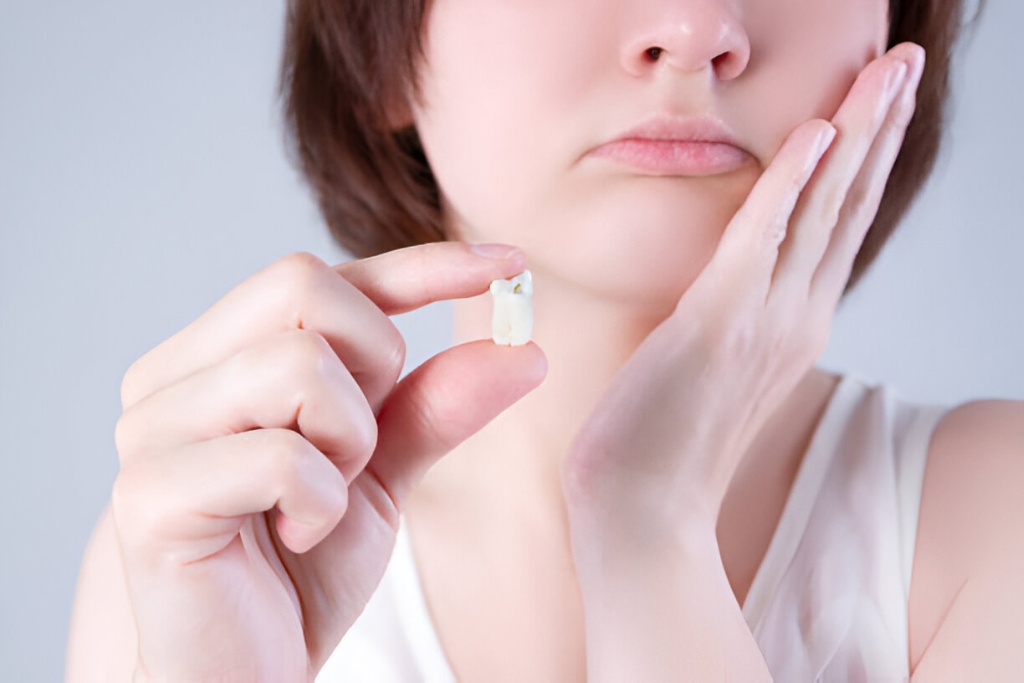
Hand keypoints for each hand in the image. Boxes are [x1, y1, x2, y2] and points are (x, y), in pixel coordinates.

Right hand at [110, 244, 545, 680]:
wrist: (238, 674)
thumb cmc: (296, 573)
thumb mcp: (381, 478)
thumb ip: (435, 409)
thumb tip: (524, 351)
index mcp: (220, 357)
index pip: (326, 277)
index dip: (420, 264)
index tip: (510, 265)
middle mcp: (174, 376)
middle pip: (305, 287)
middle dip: (371, 365)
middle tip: (354, 451)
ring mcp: (153, 431)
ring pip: (298, 366)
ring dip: (348, 444)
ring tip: (321, 504)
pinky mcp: (151, 495)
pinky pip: (282, 456)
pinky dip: (321, 502)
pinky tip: (297, 537)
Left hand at [563, 43, 925, 679]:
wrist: (643, 509)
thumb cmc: (664, 439)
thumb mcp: (714, 365)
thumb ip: (734, 316)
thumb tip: (728, 281)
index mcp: (793, 322)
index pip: (839, 223)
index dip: (865, 158)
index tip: (881, 103)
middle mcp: (796, 316)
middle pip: (850, 204)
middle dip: (881, 126)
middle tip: (906, 62)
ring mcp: (765, 321)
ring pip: (825, 209)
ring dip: (858, 132)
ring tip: (889, 71)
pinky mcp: (719, 325)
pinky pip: (762, 239)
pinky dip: (792, 184)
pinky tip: (818, 134)